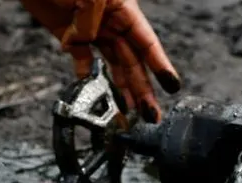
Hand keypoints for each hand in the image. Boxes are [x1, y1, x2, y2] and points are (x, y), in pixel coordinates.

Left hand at [21, 0, 181, 122]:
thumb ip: (91, 20)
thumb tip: (86, 42)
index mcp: (123, 8)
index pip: (147, 42)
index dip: (160, 65)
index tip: (172, 86)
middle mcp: (111, 21)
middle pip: (132, 61)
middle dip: (143, 89)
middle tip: (151, 114)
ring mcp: (90, 29)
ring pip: (112, 65)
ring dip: (121, 89)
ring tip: (129, 113)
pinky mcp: (70, 34)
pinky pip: (83, 61)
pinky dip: (88, 77)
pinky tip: (97, 93)